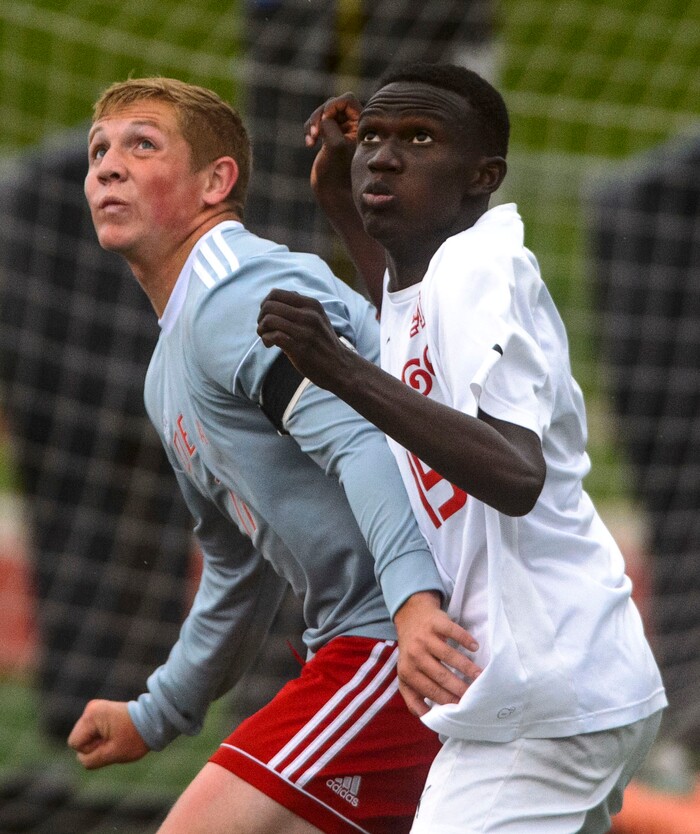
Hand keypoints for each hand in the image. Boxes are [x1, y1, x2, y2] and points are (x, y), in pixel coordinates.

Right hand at [67, 699, 149, 768]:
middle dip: (94, 745)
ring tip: (116, 736)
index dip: (90, 749)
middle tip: (114, 740)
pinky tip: (116, 733)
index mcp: (92, 715)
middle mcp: (91, 708)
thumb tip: (80, 758)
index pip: (75, 743)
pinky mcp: (101, 712)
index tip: (109, 743)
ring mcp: (95, 709)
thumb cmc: (135, 737)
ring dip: (98, 741)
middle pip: (79, 739)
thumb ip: (90, 760)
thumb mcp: (111, 755)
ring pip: (85, 737)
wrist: (154, 720)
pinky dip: (102, 736)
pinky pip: (92, 732)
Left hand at [258, 289, 351, 390]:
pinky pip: (273, 336)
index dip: (265, 304)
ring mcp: (304, 331)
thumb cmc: (323, 342)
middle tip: (265, 328)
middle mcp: (308, 315)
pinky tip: (270, 345)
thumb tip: (272, 293)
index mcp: (311, 304)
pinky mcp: (299, 348)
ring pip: (269, 319)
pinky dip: (266, 339)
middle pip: (269, 305)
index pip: (276, 293)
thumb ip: (298, 306)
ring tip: (266, 337)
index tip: (268, 316)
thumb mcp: (317, 317)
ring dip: (262, 329)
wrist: (340, 366)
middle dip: (261, 317)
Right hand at [304, 93, 360, 199]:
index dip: (333, 105)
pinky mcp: (328, 138)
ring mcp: (340, 132)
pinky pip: (316, 124)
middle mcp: (352, 126)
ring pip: (322, 114)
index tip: (325, 120)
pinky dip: (309, 130)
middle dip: (320, 116)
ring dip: (312, 123)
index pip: (347, 100)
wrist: (334, 194)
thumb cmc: (338, 172)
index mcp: (361, 126)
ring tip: (310, 140)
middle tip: (314, 133)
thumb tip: (324, 116)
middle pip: (332, 105)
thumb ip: (330, 125)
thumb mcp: (336, 146)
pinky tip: (309, 144)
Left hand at [393, 592, 481, 716]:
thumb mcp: (405, 674)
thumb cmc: (412, 652)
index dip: (447, 700)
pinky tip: (475, 647)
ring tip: (480, 676)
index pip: (430, 690)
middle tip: (475, 696)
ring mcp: (424, 637)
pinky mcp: (435, 622)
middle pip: (441, 675)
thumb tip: (425, 718)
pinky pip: (453, 632)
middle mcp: (414, 654)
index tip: (462, 708)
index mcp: (407, 671)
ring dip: (467, 667)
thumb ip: (412, 696)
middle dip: (459, 688)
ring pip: (449, 655)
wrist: (410, 617)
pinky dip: (465, 640)